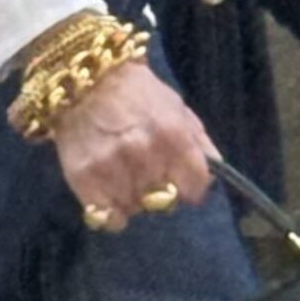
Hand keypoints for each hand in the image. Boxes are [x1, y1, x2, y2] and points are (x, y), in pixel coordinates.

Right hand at [51, 60, 215, 231]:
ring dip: (133, 198)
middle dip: (160, 190)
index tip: (182, 183)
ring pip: (136, 209)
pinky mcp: (83, 179)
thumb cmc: (137, 94)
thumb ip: (200, 144)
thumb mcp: (177, 109)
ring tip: (123, 173)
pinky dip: (110, 212)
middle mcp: (144, 154)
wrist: (85, 81)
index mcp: (173, 136)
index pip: (196, 187)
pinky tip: (107, 192)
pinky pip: (108, 219)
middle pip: (165, 201)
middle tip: (147, 171)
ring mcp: (112, 168)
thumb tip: (215, 177)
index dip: (191, 187)